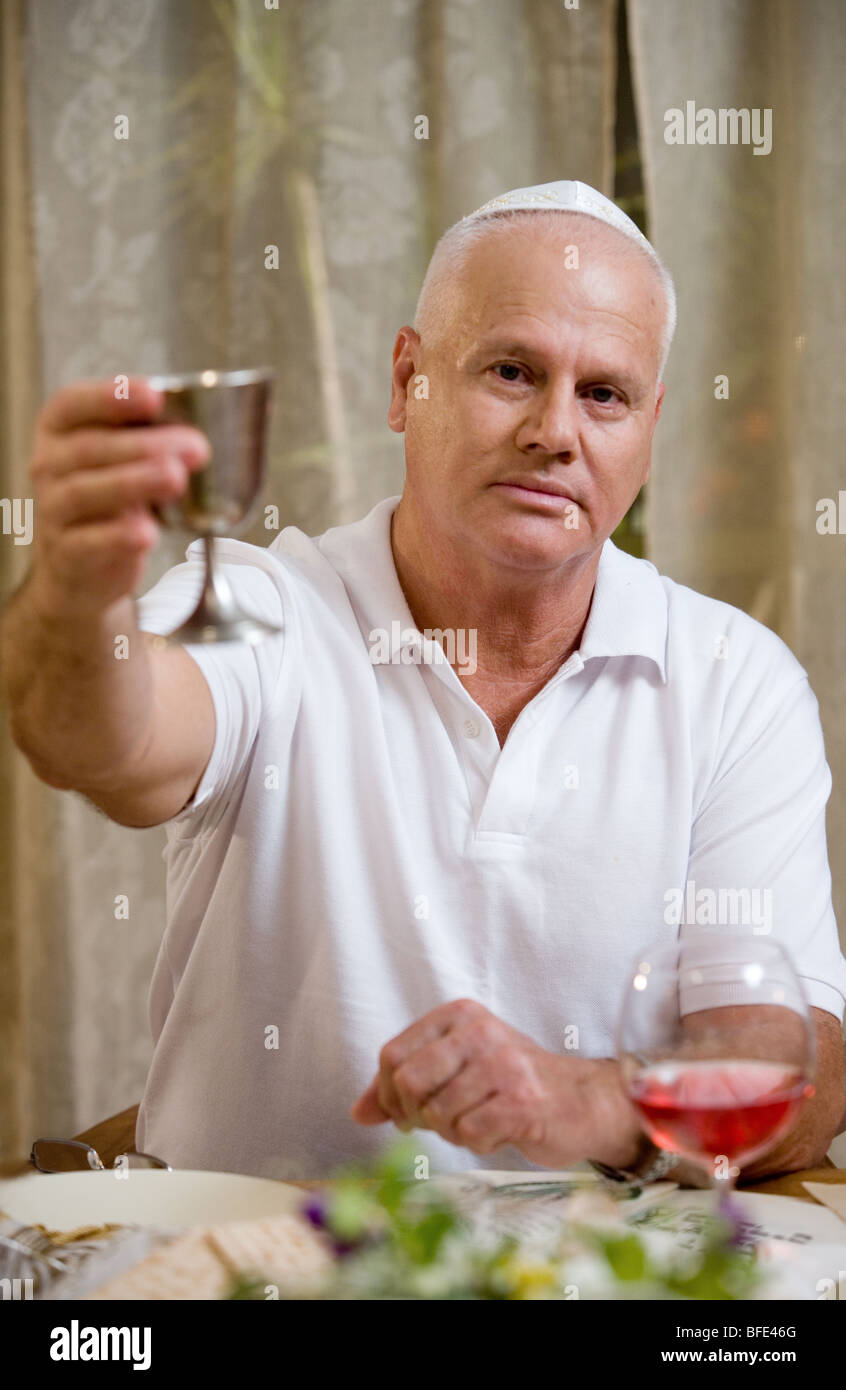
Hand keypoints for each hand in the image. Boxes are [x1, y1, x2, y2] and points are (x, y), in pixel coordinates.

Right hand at [28, 376, 210, 616]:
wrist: (82, 565)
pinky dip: (119, 536)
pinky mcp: (65, 553)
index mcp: (60, 429)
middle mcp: (48, 465)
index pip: (73, 404)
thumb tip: (197, 436)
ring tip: (176, 479)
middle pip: (90, 448)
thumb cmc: (110, 498)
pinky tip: (149, 532)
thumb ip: (149, 440)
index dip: (111, 397)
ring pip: (84, 491)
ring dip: (135, 483)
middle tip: (195, 447)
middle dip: (145, 446)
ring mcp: (52, 510)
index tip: (155, 396)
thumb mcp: (124, 461)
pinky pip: (89, 542)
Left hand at [350, 998, 640, 1167]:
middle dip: (414, 1115)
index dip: (389, 1093)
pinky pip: (470, 1134)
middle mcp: (479, 1031)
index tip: (405, 1111)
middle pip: (409, 1082)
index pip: (392, 1054)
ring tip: (477, 1120)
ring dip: (451, 1131)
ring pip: (438, 1114)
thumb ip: (402, 1086)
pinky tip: (498, 1130)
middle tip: (436, 1122)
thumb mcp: (454, 1069)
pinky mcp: (521, 1100)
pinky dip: (478, 1143)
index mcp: (458, 1015)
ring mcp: (502, 1064)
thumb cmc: (509, 1084)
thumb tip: (358, 1113)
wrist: (578, 1100)